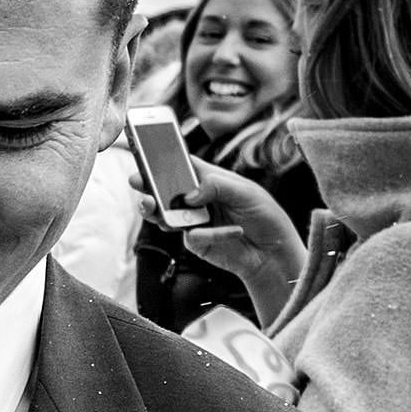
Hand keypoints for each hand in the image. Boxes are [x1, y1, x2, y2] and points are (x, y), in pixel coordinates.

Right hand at [133, 157, 308, 321]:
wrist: (273, 255)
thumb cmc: (265, 217)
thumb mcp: (247, 192)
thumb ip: (217, 186)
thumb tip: (189, 195)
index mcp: (208, 179)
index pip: (181, 165)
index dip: (162, 159)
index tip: (146, 156)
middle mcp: (197, 199)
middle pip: (164, 189)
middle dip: (147, 185)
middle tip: (137, 182)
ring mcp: (192, 221)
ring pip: (164, 214)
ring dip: (156, 210)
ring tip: (152, 208)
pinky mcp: (195, 242)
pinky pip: (190, 236)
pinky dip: (209, 235)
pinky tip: (231, 233)